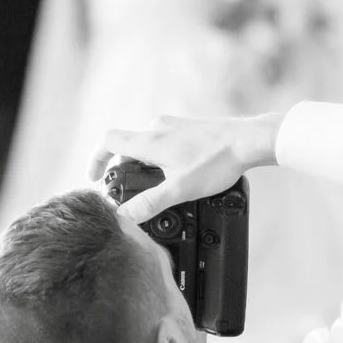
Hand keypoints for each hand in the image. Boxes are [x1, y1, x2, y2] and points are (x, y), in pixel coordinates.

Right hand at [91, 112, 282, 220]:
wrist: (248, 141)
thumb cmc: (216, 162)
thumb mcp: (179, 190)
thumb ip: (149, 204)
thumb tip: (122, 217)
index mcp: (149, 140)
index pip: (107, 141)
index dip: (95, 159)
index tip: (94, 177)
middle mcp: (158, 128)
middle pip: (126, 144)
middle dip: (122, 168)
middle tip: (126, 190)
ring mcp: (175, 125)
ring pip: (147, 143)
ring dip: (143, 163)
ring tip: (155, 186)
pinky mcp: (189, 127)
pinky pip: (165, 140)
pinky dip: (160, 156)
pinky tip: (178, 174)